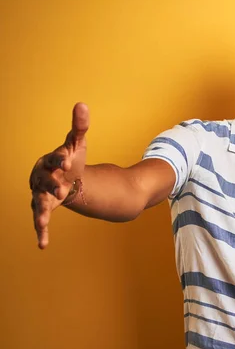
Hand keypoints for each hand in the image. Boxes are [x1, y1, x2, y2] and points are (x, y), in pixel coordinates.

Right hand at [29, 103, 89, 248]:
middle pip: (45, 181)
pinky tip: (43, 244)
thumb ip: (79, 127)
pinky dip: (41, 231)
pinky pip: (41, 220)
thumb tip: (82, 104)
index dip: (59, 159)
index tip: (68, 161)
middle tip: (61, 190)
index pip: (54, 158)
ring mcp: (41, 194)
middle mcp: (41, 178)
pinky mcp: (44, 208)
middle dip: (51, 185)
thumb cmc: (69, 159)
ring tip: (42, 221)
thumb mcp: (76, 144)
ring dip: (41, 211)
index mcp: (49, 160)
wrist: (64, 178)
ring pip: (38, 202)